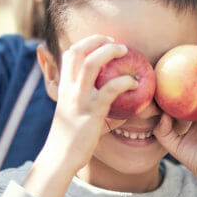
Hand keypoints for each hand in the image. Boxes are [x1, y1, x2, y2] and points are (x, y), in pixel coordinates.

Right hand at [23, 35, 137, 196]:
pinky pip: (111, 89)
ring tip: (125, 51)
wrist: (60, 157)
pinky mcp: (93, 111)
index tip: (102, 42)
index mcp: (64, 87)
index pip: (70, 53)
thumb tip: (106, 92)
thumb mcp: (70, 111)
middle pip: (78, 51)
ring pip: (92, 63)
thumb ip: (82, 99)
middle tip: (116, 43)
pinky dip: (125, 81)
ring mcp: (80, 98)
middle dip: (98, 40)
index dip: (86, 42)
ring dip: (110, 51)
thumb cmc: (70, 137)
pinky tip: (135, 83)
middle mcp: (69, 88)